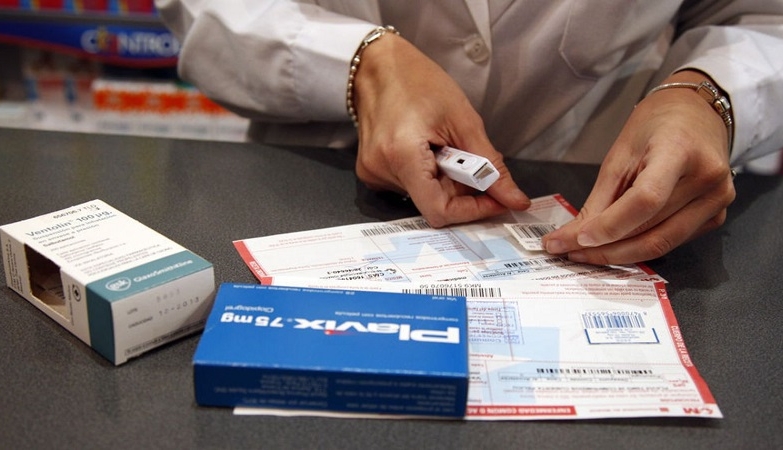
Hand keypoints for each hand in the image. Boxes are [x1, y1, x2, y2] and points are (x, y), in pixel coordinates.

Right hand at [352, 33, 530, 226]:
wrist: (378, 66)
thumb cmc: (418, 82)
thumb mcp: (464, 120)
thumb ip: (491, 165)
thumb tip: (514, 199)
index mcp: (402, 155)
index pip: (440, 210)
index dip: (472, 210)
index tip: (494, 200)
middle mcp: (381, 171)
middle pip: (434, 202)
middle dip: (461, 188)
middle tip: (470, 157)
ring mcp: (373, 174)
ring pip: (423, 195)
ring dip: (444, 179)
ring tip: (442, 143)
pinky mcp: (370, 172)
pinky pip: (410, 186)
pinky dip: (428, 174)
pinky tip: (427, 147)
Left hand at [542, 71, 735, 264]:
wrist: (696, 115)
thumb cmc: (655, 127)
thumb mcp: (620, 155)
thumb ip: (599, 200)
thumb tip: (573, 237)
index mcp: (680, 151)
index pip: (645, 200)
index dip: (610, 226)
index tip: (577, 239)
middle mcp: (707, 179)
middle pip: (652, 230)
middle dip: (605, 248)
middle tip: (570, 252)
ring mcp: (717, 200)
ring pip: (661, 244)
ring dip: (620, 255)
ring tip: (586, 253)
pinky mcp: (717, 217)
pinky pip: (672, 242)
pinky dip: (640, 248)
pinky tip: (616, 245)